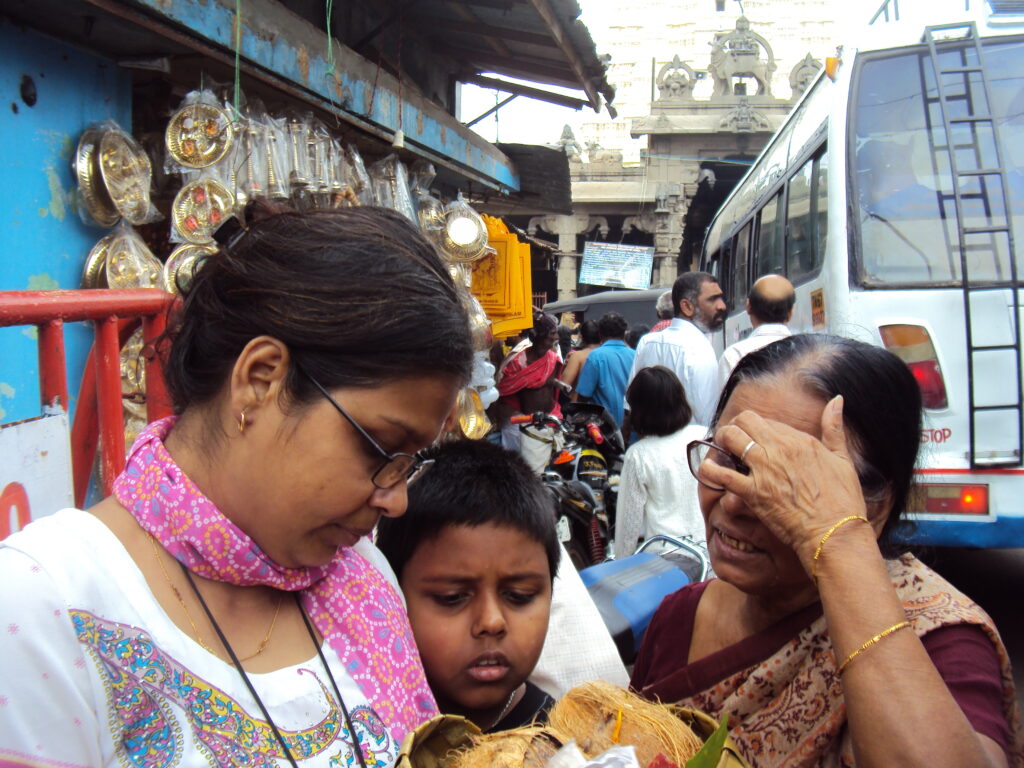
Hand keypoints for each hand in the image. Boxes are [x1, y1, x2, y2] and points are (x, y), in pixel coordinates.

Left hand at [701, 395, 871, 571]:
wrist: (834, 533)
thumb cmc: (842, 501)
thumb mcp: (843, 459)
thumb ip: (834, 428)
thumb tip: (837, 399)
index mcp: (800, 440)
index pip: (766, 421)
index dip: (756, 430)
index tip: (753, 441)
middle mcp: (780, 449)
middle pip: (744, 421)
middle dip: (735, 428)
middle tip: (732, 442)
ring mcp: (764, 469)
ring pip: (731, 438)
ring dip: (722, 442)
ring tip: (722, 453)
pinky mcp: (753, 492)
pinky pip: (721, 474)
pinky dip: (710, 470)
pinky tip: (708, 470)